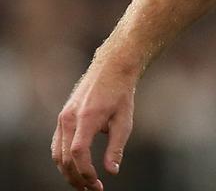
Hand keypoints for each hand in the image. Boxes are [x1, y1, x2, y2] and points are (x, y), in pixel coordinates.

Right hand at [52, 61, 136, 189]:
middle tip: (91, 189)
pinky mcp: (62, 118)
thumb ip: (116, 147)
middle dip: (76, 177)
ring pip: (57, 153)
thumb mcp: (125, 121)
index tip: (97, 184)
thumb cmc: (120, 95)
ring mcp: (62, 118)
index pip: (78, 152)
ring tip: (82, 183)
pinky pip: (56, 144)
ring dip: (67, 171)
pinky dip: (62, 160)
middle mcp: (69, 119)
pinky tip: (74, 168)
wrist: (110, 70)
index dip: (85, 172)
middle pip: (64, 157)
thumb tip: (112, 171)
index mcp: (86, 118)